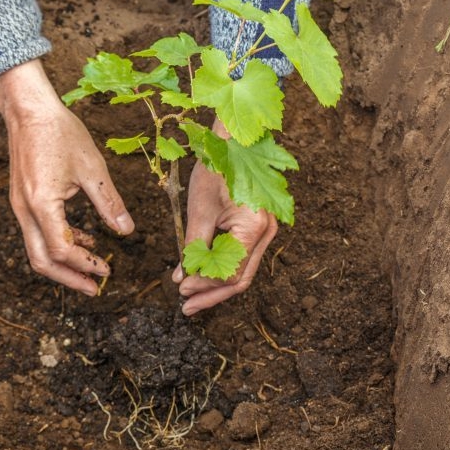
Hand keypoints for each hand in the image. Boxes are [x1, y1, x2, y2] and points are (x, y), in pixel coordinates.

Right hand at [0, 59, 133, 295]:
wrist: (29, 110)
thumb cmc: (60, 132)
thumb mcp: (92, 168)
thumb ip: (109, 203)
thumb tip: (127, 232)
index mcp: (42, 204)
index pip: (62, 250)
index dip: (86, 264)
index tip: (107, 271)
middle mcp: (25, 210)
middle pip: (41, 261)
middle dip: (69, 278)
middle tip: (94, 288)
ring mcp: (19, 206)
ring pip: (36, 250)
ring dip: (63, 264)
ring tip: (91, 269)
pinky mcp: (21, 200)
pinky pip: (37, 232)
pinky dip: (57, 243)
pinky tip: (82, 239)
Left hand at [172, 120, 276, 315]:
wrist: (232, 141)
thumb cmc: (216, 169)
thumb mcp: (200, 210)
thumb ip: (193, 247)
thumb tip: (183, 278)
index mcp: (255, 228)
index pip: (230, 274)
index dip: (205, 286)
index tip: (181, 290)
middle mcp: (268, 233)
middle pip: (241, 279)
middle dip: (212, 294)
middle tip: (187, 307)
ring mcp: (266, 231)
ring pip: (243, 271)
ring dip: (216, 285)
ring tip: (191, 296)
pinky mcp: (258, 227)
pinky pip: (242, 256)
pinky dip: (222, 268)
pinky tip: (203, 275)